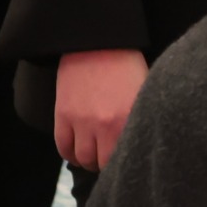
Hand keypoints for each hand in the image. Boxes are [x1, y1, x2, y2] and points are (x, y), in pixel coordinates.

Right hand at [55, 48, 147, 171]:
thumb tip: (142, 143)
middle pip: (104, 163)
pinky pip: (63, 147)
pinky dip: (69, 154)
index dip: (127, 163)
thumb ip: (140, 120)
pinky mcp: (63, 115)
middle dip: (107, 165)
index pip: (127, 157)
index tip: (128, 163)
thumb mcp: (143, 93)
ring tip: (94, 157)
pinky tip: (77, 152)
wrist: (98, 42)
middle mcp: (106, 124)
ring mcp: (82, 121)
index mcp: (130, 118)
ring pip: (82, 159)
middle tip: (110, 161)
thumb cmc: (126, 66)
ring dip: (88, 161)